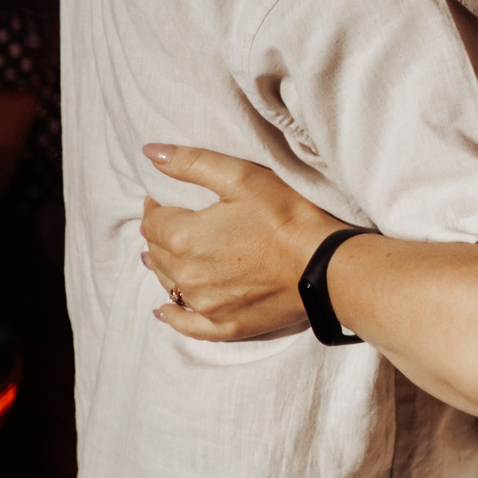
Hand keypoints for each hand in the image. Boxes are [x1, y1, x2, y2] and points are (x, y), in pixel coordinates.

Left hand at [140, 144, 347, 338]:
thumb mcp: (243, 177)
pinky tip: (165, 310)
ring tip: (170, 255)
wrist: (326, 265)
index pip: (153, 220)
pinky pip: (186, 324)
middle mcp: (186, 274)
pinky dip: (173, 316)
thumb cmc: (289, 217)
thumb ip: (193, 163)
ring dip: (165, 267)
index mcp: (185, 236)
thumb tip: (150, 152)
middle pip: (157, 252)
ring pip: (168, 283)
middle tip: (176, 223)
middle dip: (161, 235)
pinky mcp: (225, 324)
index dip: (157, 206)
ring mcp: (204, 304)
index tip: (167, 199)